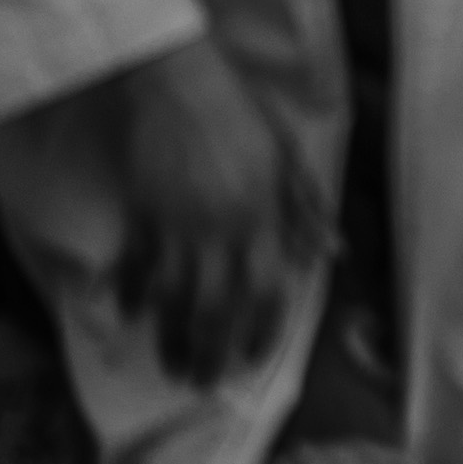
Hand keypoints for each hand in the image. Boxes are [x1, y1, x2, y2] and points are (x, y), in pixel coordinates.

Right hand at [50, 36, 313, 386]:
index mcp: (264, 216)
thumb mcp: (289, 159)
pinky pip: (138, 268)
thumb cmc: (241, 114)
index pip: (270, 287)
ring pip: (175, 298)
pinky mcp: (143, 216)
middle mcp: (222, 229)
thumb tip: (330, 253)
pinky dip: (133, 295)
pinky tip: (132, 316)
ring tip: (171, 366)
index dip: (263, 328)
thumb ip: (306, 212)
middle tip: (205, 383)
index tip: (254, 357)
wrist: (179, 80)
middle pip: (218, 306)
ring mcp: (178, 225)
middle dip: (212, 350)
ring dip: (172, 337)